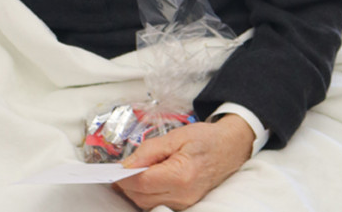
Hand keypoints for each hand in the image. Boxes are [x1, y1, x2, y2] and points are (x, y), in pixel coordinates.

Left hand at [114, 115, 254, 209]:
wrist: (230, 148)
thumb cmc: (204, 139)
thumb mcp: (175, 137)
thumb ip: (149, 150)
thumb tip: (127, 165)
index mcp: (181, 176)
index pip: (142, 183)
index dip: (123, 177)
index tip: (111, 170)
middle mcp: (184, 195)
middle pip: (142, 198)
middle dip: (125, 185)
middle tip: (116, 170)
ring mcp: (186, 204)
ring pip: (148, 204)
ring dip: (134, 192)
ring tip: (128, 174)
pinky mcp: (186, 205)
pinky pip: (158, 204)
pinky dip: (146, 195)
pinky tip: (141, 182)